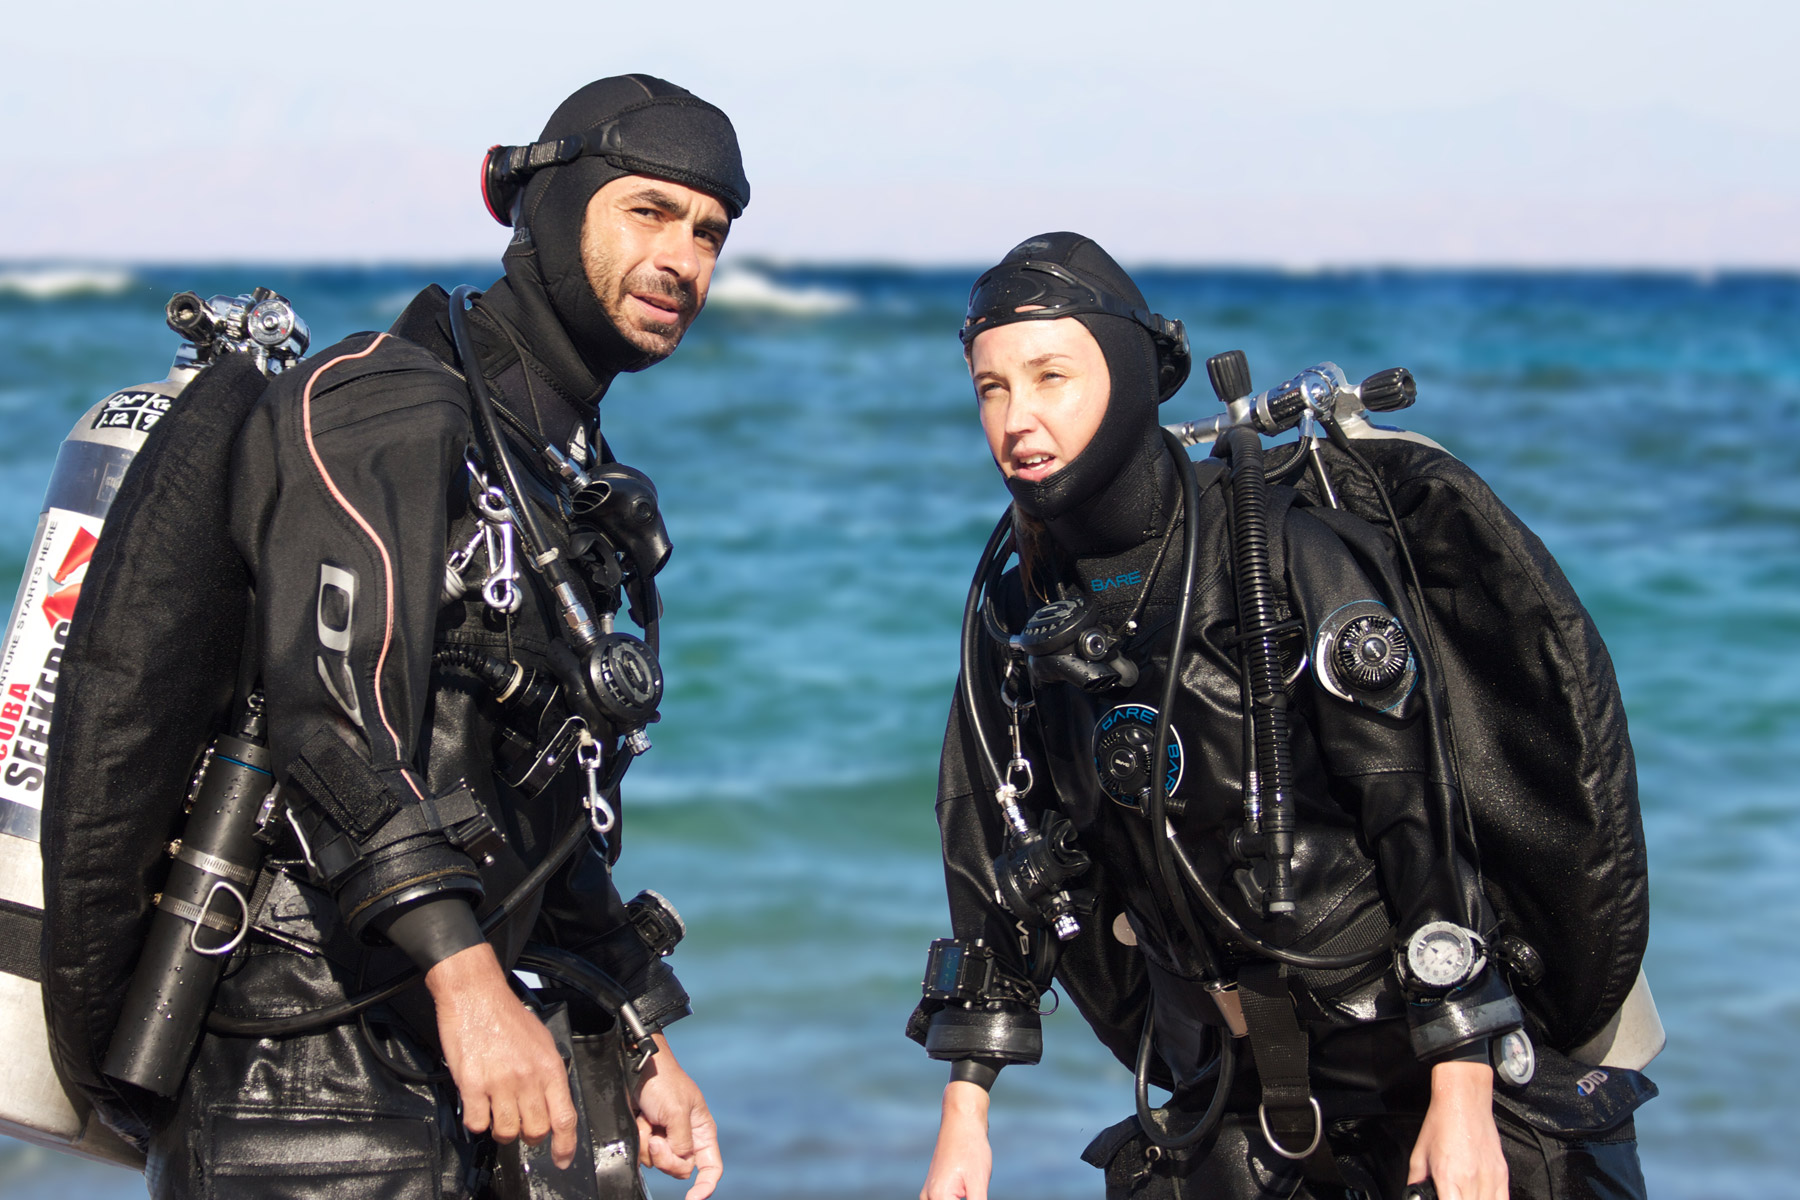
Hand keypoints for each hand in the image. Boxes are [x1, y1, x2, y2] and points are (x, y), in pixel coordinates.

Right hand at [426, 943, 578, 1169]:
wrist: (476, 995)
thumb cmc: (507, 1016)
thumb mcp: (541, 1042)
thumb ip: (548, 1074)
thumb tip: (552, 1103)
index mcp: (550, 1067)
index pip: (565, 1117)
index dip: (566, 1145)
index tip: (562, 1159)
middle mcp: (528, 1078)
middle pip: (536, 1130)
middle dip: (529, 1135)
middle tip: (520, 1123)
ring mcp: (500, 1083)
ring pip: (507, 1131)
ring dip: (502, 1128)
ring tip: (497, 1110)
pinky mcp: (473, 1085)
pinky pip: (478, 1123)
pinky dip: (477, 1120)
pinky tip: (478, 1104)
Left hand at [633, 1034, 722, 1199]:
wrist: (634, 1068)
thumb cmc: (663, 1082)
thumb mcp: (678, 1111)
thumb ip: (682, 1142)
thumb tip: (679, 1160)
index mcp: (702, 1131)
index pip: (711, 1167)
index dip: (706, 1186)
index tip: (694, 1198)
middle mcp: (686, 1137)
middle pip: (680, 1169)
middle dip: (666, 1157)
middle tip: (657, 1138)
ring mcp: (666, 1138)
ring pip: (659, 1163)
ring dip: (648, 1144)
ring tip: (647, 1121)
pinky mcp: (647, 1136)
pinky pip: (643, 1154)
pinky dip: (638, 1139)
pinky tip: (639, 1122)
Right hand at [922, 1081, 991, 1199]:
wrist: (962, 1120)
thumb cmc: (971, 1148)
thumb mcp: (978, 1184)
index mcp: (938, 1199)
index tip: (978, 1196)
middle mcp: (928, 1199)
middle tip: (978, 1192)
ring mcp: (930, 1195)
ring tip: (977, 1190)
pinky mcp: (937, 1191)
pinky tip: (973, 1193)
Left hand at [1408, 1059, 1507, 1199]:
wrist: (1463, 1100)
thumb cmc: (1441, 1122)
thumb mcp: (1419, 1153)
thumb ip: (1416, 1180)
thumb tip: (1414, 1194)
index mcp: (1447, 1176)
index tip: (1441, 1199)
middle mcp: (1470, 1179)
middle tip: (1452, 1195)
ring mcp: (1490, 1177)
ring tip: (1464, 1195)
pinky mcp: (1502, 1172)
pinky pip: (1503, 1199)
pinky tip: (1482, 1197)